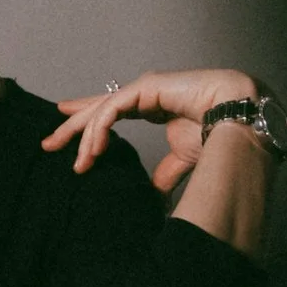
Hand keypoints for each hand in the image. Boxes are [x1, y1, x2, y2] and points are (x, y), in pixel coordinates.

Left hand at [43, 69, 261, 189]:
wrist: (238, 119)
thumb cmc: (217, 133)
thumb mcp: (180, 160)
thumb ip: (162, 175)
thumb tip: (151, 199)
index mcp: (150, 105)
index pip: (109, 112)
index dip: (86, 123)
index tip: (64, 137)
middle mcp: (143, 93)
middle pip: (97, 109)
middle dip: (72, 126)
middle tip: (49, 144)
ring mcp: (143, 88)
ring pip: (101, 109)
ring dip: (85, 137)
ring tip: (78, 162)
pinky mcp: (145, 87)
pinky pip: (112, 109)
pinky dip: (100, 129)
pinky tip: (93, 149)